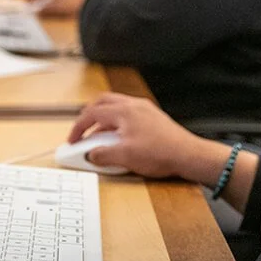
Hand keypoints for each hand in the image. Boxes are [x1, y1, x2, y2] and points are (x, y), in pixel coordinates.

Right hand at [67, 93, 204, 178]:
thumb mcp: (125, 157)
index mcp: (124, 111)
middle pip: (103, 103)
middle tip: (83, 132)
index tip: (73, 140)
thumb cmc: (161, 152)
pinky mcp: (152, 118)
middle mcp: (134, 105)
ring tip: (100, 139)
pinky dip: (117, 124)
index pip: (92, 113)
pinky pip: (128, 115)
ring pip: (116, 108)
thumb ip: (103, 154)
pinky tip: (119, 139)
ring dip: (104, 121)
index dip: (78, 127)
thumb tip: (91, 154)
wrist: (188, 155)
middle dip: (89, 117)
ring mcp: (144, 110)